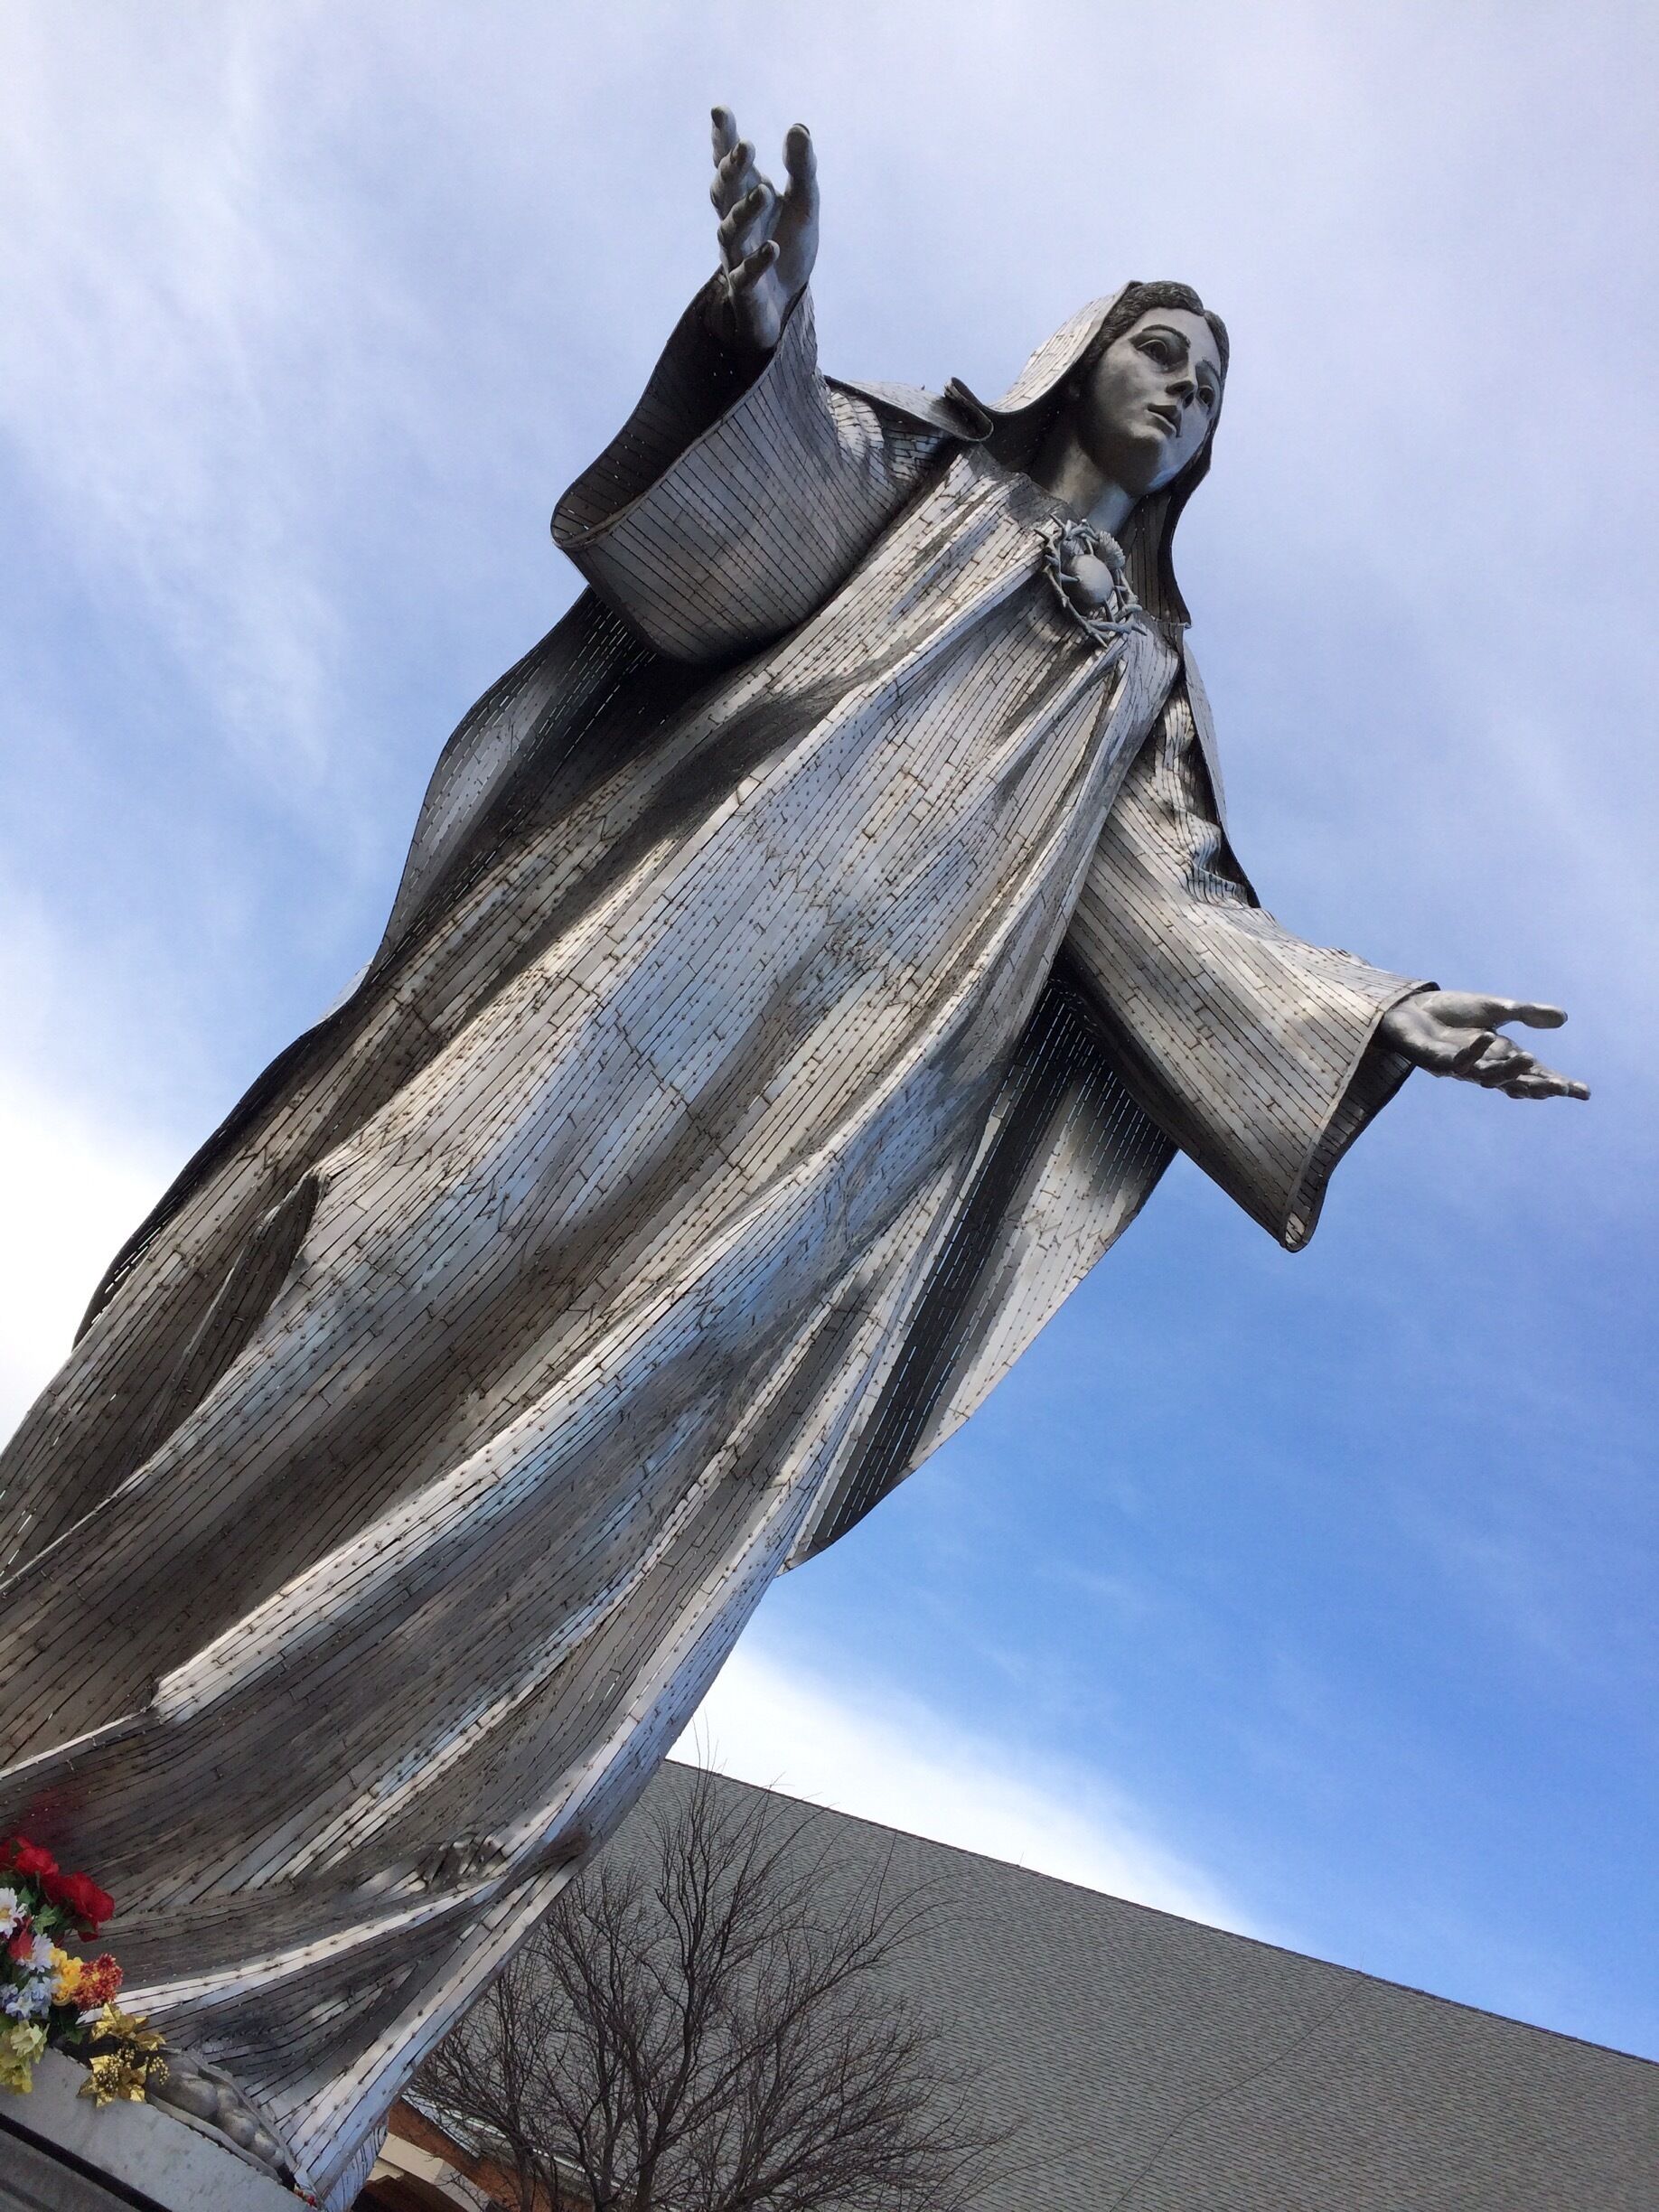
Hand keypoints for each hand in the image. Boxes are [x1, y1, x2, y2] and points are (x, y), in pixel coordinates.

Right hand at [705, 105, 818, 354]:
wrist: (783, 305)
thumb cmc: (789, 246)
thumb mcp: (804, 204)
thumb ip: (802, 169)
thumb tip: (799, 128)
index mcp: (746, 196)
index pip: (730, 164)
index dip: (723, 139)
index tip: (720, 112)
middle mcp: (735, 223)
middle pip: (724, 193)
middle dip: (731, 170)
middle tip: (745, 148)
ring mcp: (736, 256)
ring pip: (731, 231)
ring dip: (745, 212)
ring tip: (766, 194)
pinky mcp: (745, 290)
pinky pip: (745, 275)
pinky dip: (756, 262)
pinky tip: (772, 248)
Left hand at [1378, 990, 1588, 1099]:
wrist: (1410, 1008)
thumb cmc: (1452, 1011)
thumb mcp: (1496, 1008)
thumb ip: (1527, 1013)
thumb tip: (1563, 1018)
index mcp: (1501, 1055)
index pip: (1534, 1073)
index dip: (1557, 1083)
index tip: (1583, 1093)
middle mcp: (1484, 1065)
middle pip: (1517, 1082)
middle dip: (1539, 1086)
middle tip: (1563, 1088)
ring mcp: (1461, 1067)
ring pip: (1491, 1077)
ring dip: (1511, 1070)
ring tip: (1532, 1059)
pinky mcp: (1438, 1062)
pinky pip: (1459, 1062)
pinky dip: (1474, 1051)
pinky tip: (1487, 1036)